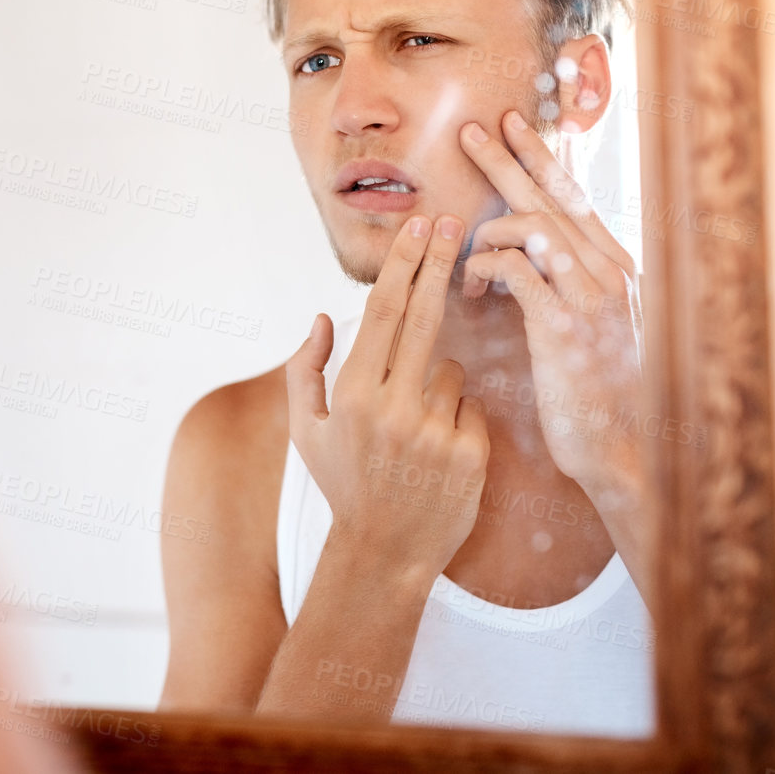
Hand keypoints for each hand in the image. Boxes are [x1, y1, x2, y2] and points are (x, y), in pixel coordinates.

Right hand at [286, 215, 490, 586]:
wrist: (384, 553)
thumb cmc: (343, 483)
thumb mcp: (303, 430)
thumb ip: (304, 370)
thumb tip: (322, 317)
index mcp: (351, 394)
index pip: (381, 311)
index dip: (402, 264)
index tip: (417, 227)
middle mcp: (392, 407)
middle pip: (422, 315)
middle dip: (437, 262)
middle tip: (452, 221)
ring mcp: (434, 430)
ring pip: (451, 367)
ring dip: (438, 381)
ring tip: (416, 428)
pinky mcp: (470, 453)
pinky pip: (471, 406)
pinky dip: (458, 417)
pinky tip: (438, 450)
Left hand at [457, 109, 644, 495]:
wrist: (621, 452)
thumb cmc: (596, 395)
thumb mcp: (588, 328)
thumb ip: (564, 284)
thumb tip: (524, 250)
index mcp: (615, 269)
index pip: (575, 196)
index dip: (543, 157)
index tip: (514, 126)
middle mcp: (609, 273)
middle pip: (552, 196)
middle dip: (508, 159)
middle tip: (472, 131)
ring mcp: (590, 298)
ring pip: (532, 225)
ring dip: (487, 231)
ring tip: (464, 251)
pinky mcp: (563, 326)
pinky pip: (515, 269)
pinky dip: (484, 267)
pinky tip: (470, 287)